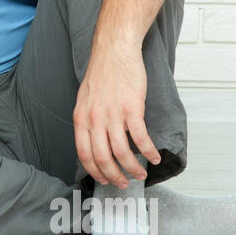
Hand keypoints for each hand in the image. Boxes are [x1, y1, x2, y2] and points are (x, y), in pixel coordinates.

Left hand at [72, 42, 160, 188]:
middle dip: (114, 176)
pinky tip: (154, 157)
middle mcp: (94, 119)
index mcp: (80, 118)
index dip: (95, 172)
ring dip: (133, 168)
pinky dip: (148, 151)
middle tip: (123, 183)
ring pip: (122, 152)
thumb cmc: (102, 73)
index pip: (84, 154)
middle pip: (103, 158)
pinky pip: (140, 137)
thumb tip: (93, 142)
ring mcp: (113, 114)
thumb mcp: (84, 99)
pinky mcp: (132, 108)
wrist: (114, 51)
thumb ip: (87, 120)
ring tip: (140, 174)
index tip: (104, 180)